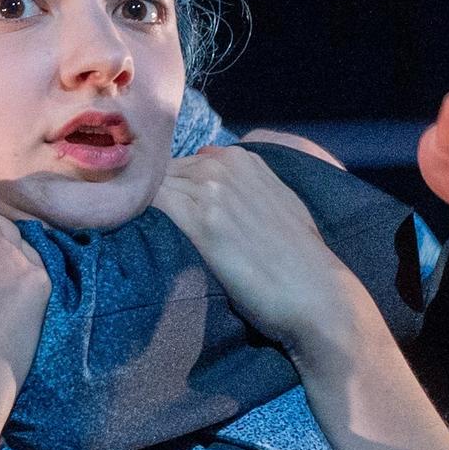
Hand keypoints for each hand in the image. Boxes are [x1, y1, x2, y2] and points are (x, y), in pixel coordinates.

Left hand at [156, 146, 365, 363]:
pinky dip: (138, 211)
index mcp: (244, 159)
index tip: (161, 205)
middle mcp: (226, 166)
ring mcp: (212, 190)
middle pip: (165, 170)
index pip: (184, 160)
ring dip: (142, 202)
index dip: (168, 184)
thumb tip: (211, 173)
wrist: (313, 290)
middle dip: (153, 192)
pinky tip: (135, 230)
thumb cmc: (296, 255)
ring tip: (138, 228)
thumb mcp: (278, 201)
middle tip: (146, 220)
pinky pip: (151, 202)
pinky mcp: (201, 221)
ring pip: (155, 183)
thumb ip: (246, 184)